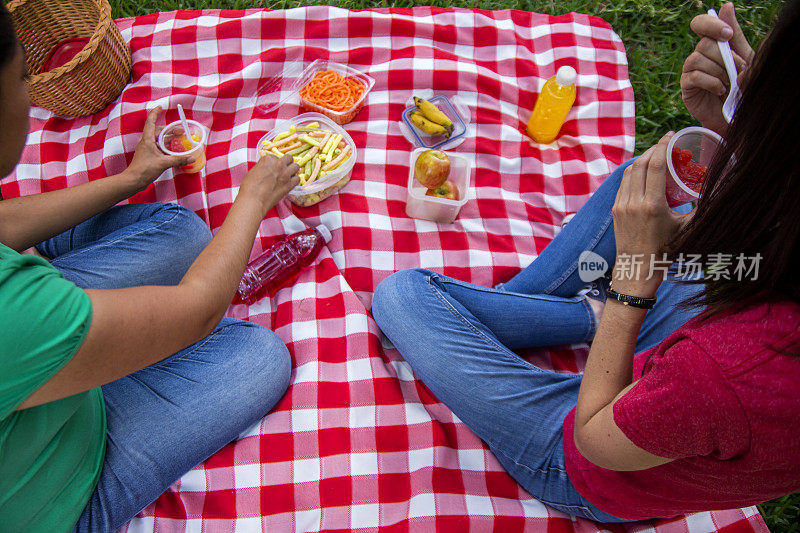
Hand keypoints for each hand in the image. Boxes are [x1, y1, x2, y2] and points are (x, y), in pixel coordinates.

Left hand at [125, 106, 193, 190]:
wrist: (133, 180)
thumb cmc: (144, 169)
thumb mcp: (163, 163)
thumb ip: (178, 160)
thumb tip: (192, 158)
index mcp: (147, 140)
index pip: (150, 122)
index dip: (155, 113)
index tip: (160, 107)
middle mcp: (146, 142)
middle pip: (157, 131)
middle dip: (169, 130)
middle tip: (180, 131)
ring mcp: (146, 149)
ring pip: (158, 140)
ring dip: (168, 139)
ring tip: (179, 141)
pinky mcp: (148, 156)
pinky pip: (158, 148)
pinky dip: (166, 147)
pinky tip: (173, 151)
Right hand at [239, 153, 299, 213]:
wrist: (253, 199)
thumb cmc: (249, 186)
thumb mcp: (253, 171)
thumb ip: (262, 166)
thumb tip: (266, 167)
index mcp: (268, 159)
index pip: (276, 157)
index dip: (275, 162)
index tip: (273, 168)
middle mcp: (278, 164)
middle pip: (289, 158)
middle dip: (287, 163)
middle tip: (284, 169)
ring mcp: (285, 174)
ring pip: (296, 166)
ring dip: (293, 170)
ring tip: (288, 175)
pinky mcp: (289, 184)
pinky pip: (297, 179)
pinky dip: (295, 180)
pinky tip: (290, 183)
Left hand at [612, 133, 692, 295]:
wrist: (637, 271)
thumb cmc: (665, 252)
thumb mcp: (687, 229)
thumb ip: (702, 209)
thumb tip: (719, 189)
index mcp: (652, 205)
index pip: (656, 165)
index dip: (663, 146)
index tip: (671, 136)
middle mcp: (634, 202)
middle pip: (642, 164)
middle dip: (654, 149)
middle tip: (667, 143)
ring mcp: (621, 205)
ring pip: (629, 172)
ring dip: (643, 159)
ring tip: (656, 155)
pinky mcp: (615, 210)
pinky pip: (623, 183)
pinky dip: (634, 173)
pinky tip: (644, 172)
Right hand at [681, 2, 753, 134]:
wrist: (736, 113)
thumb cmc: (742, 85)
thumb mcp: (745, 58)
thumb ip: (735, 34)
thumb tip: (726, 6)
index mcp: (713, 44)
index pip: (700, 24)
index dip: (710, 25)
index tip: (727, 35)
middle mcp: (699, 54)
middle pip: (703, 44)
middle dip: (724, 57)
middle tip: (737, 69)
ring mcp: (691, 70)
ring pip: (697, 59)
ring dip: (718, 71)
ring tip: (728, 83)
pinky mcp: (686, 86)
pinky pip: (693, 76)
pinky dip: (711, 82)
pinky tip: (720, 90)